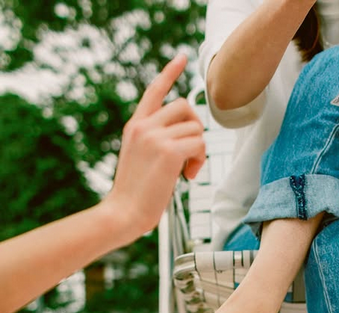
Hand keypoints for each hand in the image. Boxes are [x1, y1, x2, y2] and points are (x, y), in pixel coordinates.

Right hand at [103, 54, 205, 241]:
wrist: (122, 213)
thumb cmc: (134, 194)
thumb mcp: (140, 159)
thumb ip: (157, 141)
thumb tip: (188, 137)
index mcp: (135, 126)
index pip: (154, 91)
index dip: (170, 73)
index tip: (181, 57)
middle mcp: (144, 126)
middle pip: (185, 106)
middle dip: (196, 128)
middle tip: (192, 154)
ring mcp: (154, 137)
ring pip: (196, 128)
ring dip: (199, 151)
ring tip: (187, 171)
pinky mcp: (168, 151)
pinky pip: (199, 145)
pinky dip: (199, 161)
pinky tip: (187, 176)